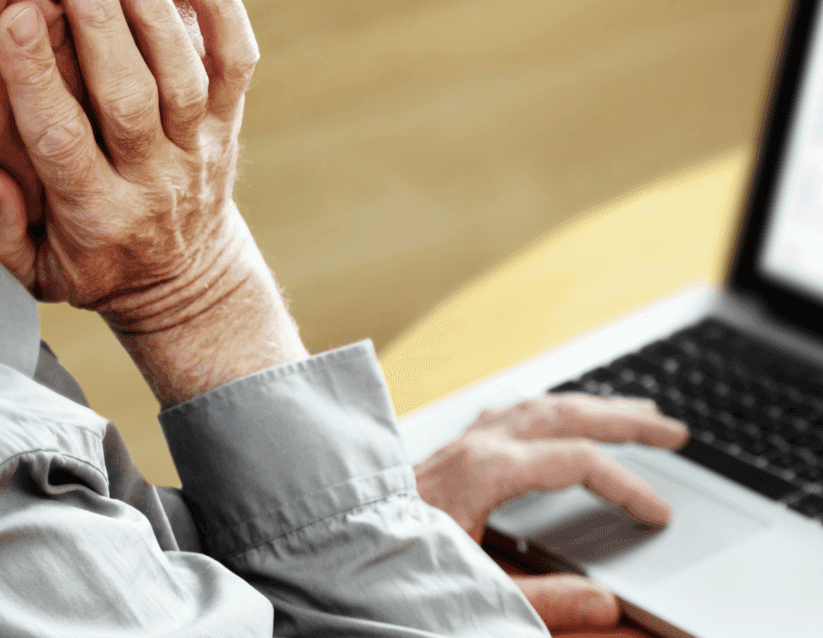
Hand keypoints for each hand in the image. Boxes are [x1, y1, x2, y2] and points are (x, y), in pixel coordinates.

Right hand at [0, 0, 304, 402]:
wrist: (184, 280)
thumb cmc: (93, 266)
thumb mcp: (33, 273)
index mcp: (97, 215)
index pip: (64, 139)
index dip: (39, 77)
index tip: (17, 16)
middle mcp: (154, 180)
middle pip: (131, 97)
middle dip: (103, 25)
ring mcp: (198, 150)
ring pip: (184, 76)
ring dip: (155, 10)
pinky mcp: (228, 126)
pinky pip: (236, 64)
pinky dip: (226, 11)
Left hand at [413, 393, 688, 628]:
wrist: (335, 532)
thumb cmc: (394, 556)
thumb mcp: (471, 585)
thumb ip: (541, 597)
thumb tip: (605, 604)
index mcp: (488, 469)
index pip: (578, 462)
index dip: (626, 485)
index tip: (658, 512)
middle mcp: (480, 441)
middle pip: (567, 414)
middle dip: (625, 419)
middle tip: (673, 429)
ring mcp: (466, 438)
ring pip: (543, 405)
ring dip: (592, 405)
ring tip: (635, 410)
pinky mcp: (456, 444)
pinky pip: (516, 411)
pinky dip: (552, 409)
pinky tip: (562, 415)